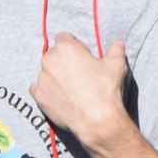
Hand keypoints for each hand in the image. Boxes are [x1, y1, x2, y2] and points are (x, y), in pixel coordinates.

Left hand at [32, 33, 136, 157]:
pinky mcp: (38, 96)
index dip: (75, 45)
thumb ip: (115, 50)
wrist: (96, 119)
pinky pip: (39, 88)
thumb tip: (119, 43)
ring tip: (71, 88)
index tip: (83, 55)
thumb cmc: (106, 89)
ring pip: (46, 72)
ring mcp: (41, 78)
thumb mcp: (116, 65)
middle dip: (64, 60)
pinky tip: (61, 97)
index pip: (64, 37)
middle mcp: (49, 60)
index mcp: (65, 47)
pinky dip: (48, 90)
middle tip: (79, 73)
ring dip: (55, 75)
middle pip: (53, 54)